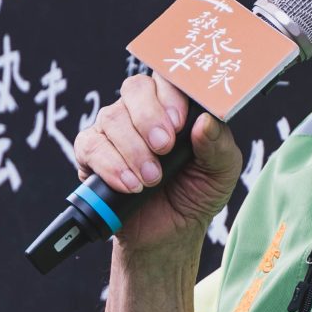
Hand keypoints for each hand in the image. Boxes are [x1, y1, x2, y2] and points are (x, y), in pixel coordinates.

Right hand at [71, 73, 243, 252]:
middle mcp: (141, 111)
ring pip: (112, 118)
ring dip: (133, 150)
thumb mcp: (221, 172)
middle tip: (164, 148)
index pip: (167, 78)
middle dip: (149, 119)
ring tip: (151, 179)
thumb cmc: (197, 194)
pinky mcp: (91, 153)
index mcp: (175, 106)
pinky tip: (129, 184)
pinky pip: (91, 146)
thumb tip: (206, 121)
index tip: (178, 124)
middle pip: (135, 89)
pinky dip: (110, 165)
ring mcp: (114, 130)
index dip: (170, 95)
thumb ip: (218, 145)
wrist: (169, 234)